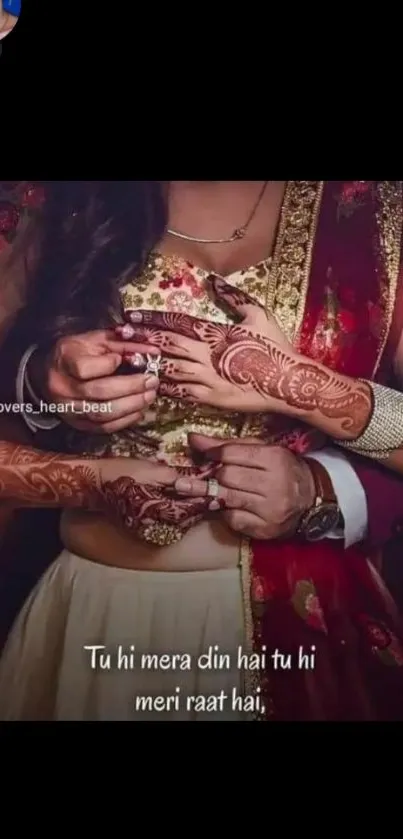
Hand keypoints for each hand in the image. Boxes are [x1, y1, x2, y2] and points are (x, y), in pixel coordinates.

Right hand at [37, 329, 160, 432]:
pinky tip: (139, 411)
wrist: (49, 373)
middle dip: (131, 387)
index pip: (84, 368)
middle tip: (152, 381)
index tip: (121, 358)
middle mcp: (62, 387)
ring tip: (149, 396)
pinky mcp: (77, 423)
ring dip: (131, 406)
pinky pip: (103, 427)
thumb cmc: (77, 353)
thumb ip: (124, 344)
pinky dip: (125, 420)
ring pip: (103, 413)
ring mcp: (68, 408)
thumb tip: (153, 352)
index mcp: (64, 360)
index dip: (107, 364)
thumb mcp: (96, 340)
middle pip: (99, 392)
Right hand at [96, 457, 214, 538]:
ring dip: (188, 513)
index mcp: (159, 510)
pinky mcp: (140, 529)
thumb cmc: (123, 472)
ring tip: (198, 499)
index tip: (218, 493)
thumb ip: (179, 477)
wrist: (93, 484)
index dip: (206, 500)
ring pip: (176, 525)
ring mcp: (146, 529)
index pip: (191, 509)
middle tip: (212, 494)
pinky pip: (164, 525)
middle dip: (199, 507)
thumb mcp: (154, 469)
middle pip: (186, 520)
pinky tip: (178, 504)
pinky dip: (174, 516)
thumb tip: (200, 477)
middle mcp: (154, 526)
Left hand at [118, 276, 298, 413]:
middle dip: (141, 339)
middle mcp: (206, 354)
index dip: (152, 318)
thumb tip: (213, 281)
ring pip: (169, 369)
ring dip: (146, 364)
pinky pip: (181, 393)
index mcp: (215, 332)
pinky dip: (163, 388)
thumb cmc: (275, 347)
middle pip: (166, 344)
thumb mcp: (258, 314)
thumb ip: (234, 297)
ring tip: (126, 359)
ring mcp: (207, 378)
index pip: (177, 322)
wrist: (289, 382)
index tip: (132, 315)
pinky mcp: (210, 398)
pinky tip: (149, 385)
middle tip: (120, 334)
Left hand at [173, 434, 315, 539]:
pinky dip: (226, 512)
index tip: (208, 455)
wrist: (310, 499)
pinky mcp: (265, 529)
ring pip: (227, 498)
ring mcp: (270, 509)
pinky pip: (233, 519)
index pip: (231, 454)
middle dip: (215, 475)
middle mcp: (275, 484)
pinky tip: (230, 506)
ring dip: (213, 493)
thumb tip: (193, 439)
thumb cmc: (281, 469)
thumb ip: (227, 445)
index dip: (213, 453)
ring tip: (204, 488)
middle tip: (212, 474)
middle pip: (227, 477)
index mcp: (274, 458)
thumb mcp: (261, 450)